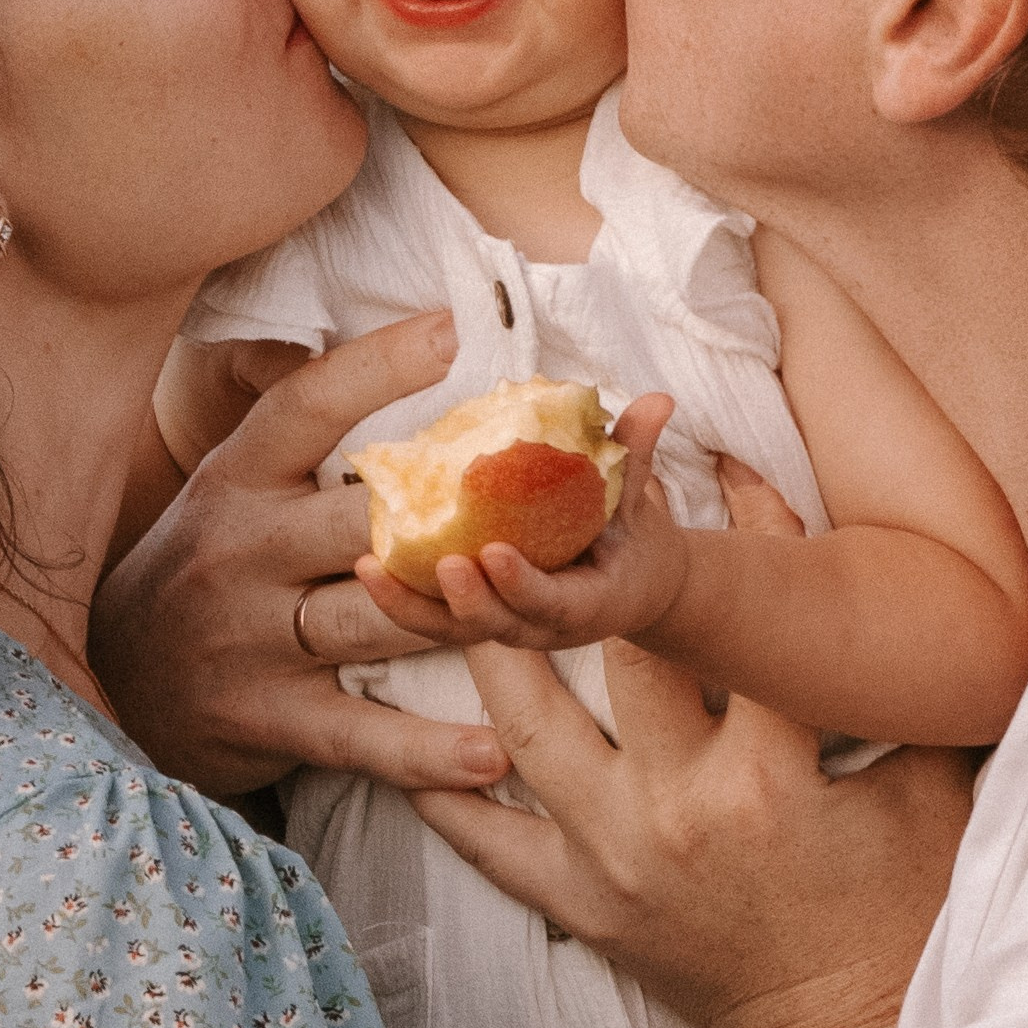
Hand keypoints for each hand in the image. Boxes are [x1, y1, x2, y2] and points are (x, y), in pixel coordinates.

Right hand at [91, 315, 514, 798]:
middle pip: (361, 520)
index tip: (451, 331)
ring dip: (464, 614)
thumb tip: (379, 336)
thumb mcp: (225, 481)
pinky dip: (427, 751)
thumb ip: (290, 419)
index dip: (375, 368)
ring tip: (548, 603)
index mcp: (236, 479)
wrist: (121, 681)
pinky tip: (492, 754)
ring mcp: (254, 638)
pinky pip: (362, 734)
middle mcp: (242, 550)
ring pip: (379, 620)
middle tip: (547, 490)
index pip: (303, 408)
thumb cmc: (206, 561)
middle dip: (454, 509)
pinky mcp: (270, 718)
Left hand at [354, 396, 689, 654]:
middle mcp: (542, 628)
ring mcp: (505, 627)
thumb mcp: (641, 503)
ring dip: (408, 605)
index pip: (553, 603)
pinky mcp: (478, 618)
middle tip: (440, 563)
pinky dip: (400, 596)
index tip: (495, 553)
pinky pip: (434, 616)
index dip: (523, 584)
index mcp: (588, 605)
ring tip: (371, 567)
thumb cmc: (633, 541)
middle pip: (496, 627)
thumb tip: (658, 398)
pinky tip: (369, 561)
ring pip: (452, 630)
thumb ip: (637, 455)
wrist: (632, 589)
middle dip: (466, 600)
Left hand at [413, 465, 975, 1027]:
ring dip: (487, 649)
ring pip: (527, 731)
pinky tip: (410, 739)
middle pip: (616, 652)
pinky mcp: (584, 908)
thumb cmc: (896, 914)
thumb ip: (902, 692)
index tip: (703, 458)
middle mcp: (681, 808)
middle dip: (586, 561)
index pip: (739, 622)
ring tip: (449, 576)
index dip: (733, 530)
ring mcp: (619, 861)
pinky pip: (494, 845)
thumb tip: (918, 584)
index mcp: (771, 773)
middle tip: (546, 484)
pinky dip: (449, 793)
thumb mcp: (929, 792)